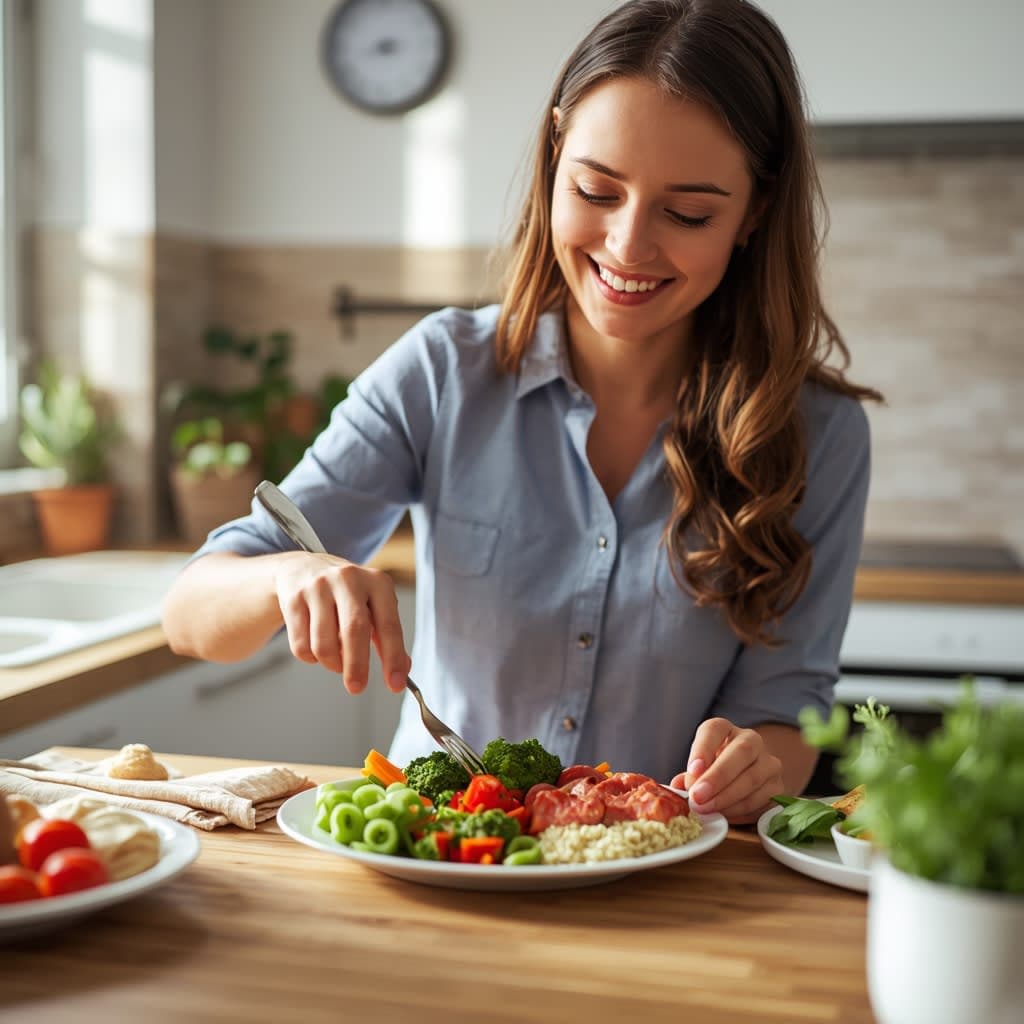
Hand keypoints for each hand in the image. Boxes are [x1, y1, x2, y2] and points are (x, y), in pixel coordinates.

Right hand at [273, 552, 410, 694]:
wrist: (303, 567)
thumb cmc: (346, 592)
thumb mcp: (373, 604)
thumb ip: (387, 635)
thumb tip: (401, 669)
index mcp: (377, 582)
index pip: (388, 625)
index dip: (393, 658)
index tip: (395, 684)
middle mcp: (348, 579)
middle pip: (354, 630)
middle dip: (357, 666)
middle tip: (357, 687)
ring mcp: (318, 587)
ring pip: (323, 644)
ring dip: (332, 664)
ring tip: (336, 661)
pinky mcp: (293, 599)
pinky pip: (301, 646)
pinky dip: (311, 658)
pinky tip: (315, 648)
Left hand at [669, 717, 783, 823]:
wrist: (749, 777)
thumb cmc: (715, 771)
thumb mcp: (700, 768)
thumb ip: (690, 776)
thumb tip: (678, 787)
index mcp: (725, 730)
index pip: (715, 729)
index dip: (703, 749)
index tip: (692, 770)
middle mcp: (751, 740)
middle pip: (740, 752)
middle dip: (717, 777)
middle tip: (697, 797)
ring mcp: (769, 762)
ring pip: (752, 777)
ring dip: (727, 797)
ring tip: (707, 810)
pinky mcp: (778, 786)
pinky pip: (761, 798)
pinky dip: (740, 809)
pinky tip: (725, 815)